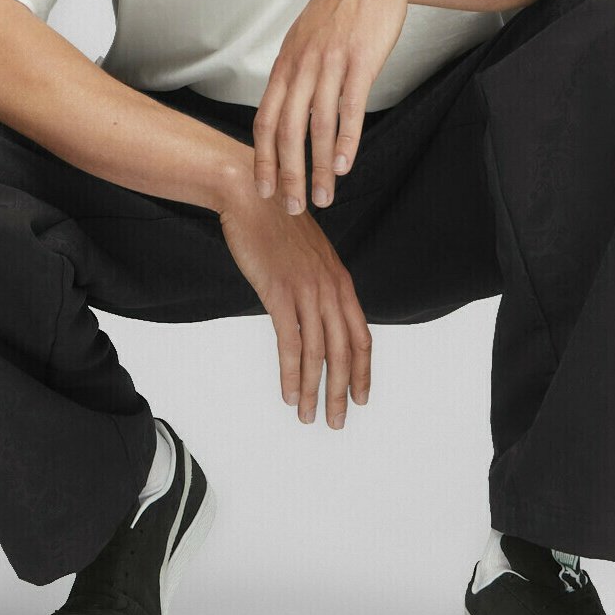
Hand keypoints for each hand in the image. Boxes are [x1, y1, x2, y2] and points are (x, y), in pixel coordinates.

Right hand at [218, 183, 370, 426]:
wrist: (251, 194)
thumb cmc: (275, 221)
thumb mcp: (309, 252)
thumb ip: (319, 281)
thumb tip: (318, 311)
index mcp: (340, 280)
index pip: (361, 336)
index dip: (363, 371)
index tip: (361, 397)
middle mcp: (329, 288)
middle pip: (343, 352)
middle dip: (341, 392)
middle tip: (336, 421)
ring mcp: (306, 291)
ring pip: (318, 354)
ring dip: (314, 391)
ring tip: (309, 417)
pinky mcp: (279, 292)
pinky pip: (290, 343)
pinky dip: (291, 373)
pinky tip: (289, 393)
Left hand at [254, 0, 410, 212]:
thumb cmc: (341, 12)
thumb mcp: (307, 41)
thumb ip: (296, 75)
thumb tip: (287, 111)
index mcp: (286, 64)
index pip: (264, 120)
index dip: (262, 158)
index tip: (263, 190)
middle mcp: (301, 66)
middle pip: (285, 130)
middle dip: (287, 174)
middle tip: (290, 208)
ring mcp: (329, 63)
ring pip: (317, 126)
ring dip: (319, 167)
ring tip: (324, 198)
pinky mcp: (358, 61)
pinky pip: (349, 107)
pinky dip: (346, 140)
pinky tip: (345, 165)